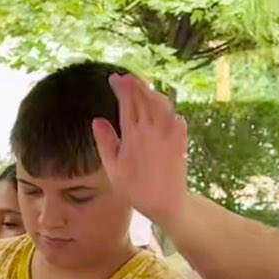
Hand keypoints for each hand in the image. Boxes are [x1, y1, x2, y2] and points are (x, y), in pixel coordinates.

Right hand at [92, 74, 190, 227]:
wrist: (166, 201)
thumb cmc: (134, 188)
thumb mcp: (112, 168)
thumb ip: (105, 142)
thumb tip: (97, 120)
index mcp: (133, 134)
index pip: (127, 101)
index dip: (121, 86)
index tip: (115, 78)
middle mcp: (153, 128)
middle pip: (144, 97)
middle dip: (135, 84)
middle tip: (127, 77)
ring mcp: (169, 131)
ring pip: (161, 102)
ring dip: (151, 91)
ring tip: (142, 87)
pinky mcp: (181, 138)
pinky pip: (174, 114)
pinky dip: (166, 106)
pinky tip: (161, 107)